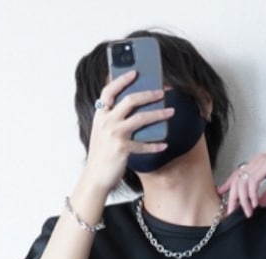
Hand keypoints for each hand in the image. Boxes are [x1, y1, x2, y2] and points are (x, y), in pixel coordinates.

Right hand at [83, 69, 175, 195]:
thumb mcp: (102, 132)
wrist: (94, 178)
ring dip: (158, 114)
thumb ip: (112, 118)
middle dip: (148, 94)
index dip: (122, 80)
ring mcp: (114, 134)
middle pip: (130, 101)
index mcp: (100, 115)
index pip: (109, 91)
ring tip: (170, 112)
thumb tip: (134, 107)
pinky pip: (143, 145)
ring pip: (140, 119)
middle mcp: (106, 121)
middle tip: (162, 92)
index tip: (135, 72)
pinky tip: (164, 145)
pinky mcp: (122, 149)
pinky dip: (155, 145)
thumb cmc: (101, 154)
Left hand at [217, 145, 265, 217]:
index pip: (239, 175)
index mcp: (259, 163)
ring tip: (247, 212)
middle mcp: (258, 161)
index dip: (229, 186)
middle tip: (231, 213)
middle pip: (237, 179)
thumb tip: (262, 204)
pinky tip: (255, 204)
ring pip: (243, 182)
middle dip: (232, 198)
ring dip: (243, 200)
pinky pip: (253, 182)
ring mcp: (261, 162)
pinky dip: (252, 194)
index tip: (222, 196)